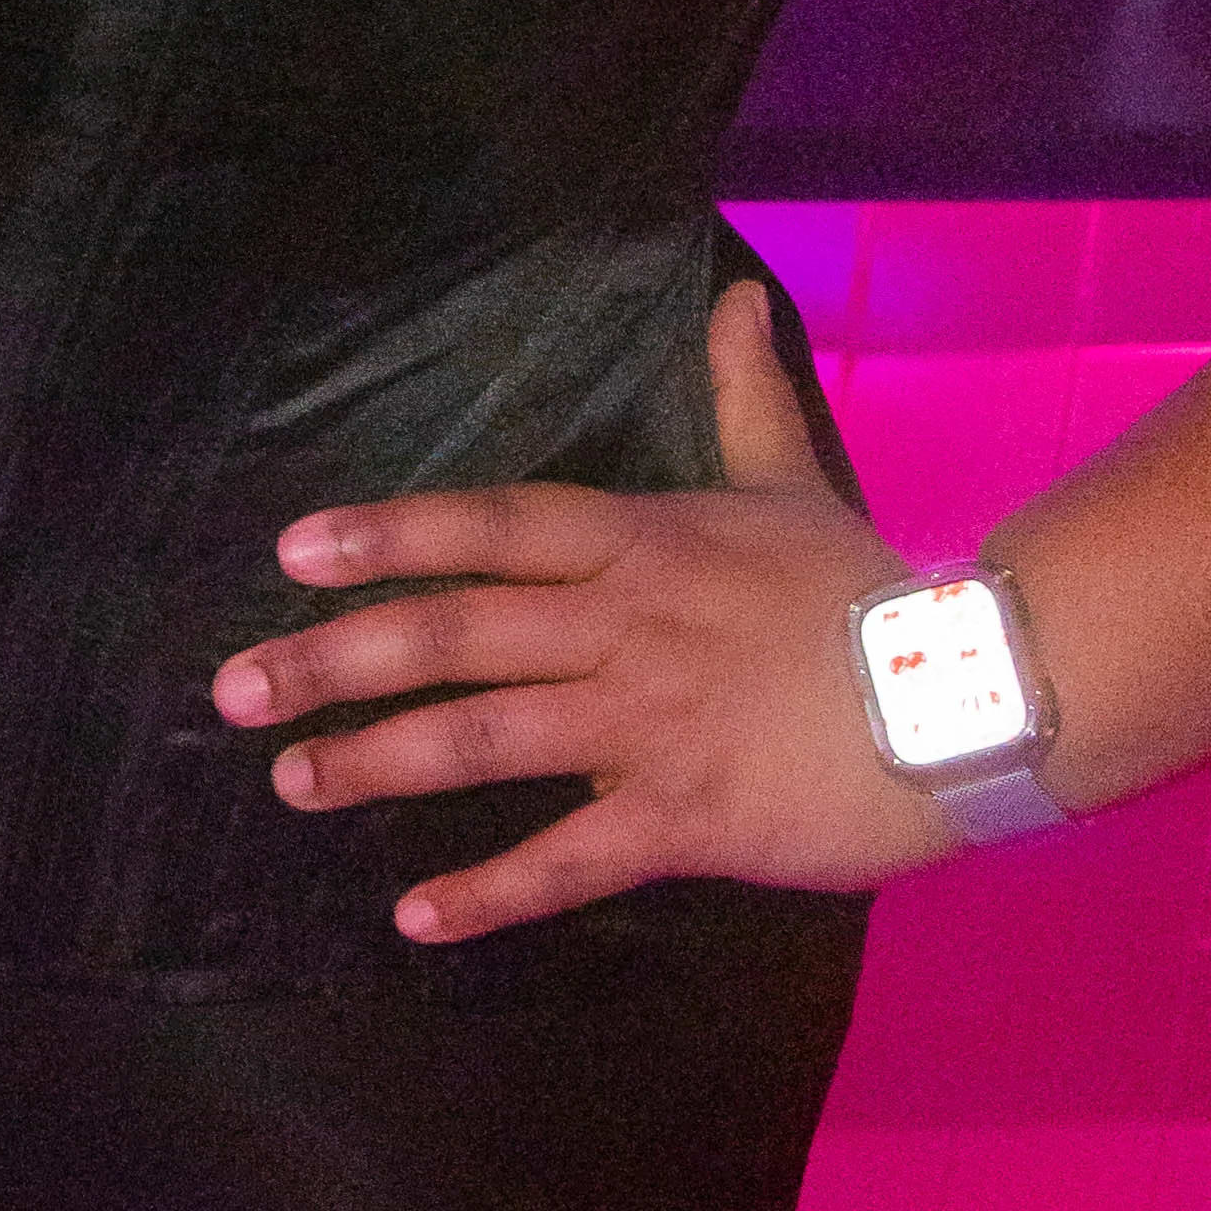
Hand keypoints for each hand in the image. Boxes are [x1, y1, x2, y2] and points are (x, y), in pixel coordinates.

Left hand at [208, 278, 942, 939]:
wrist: (975, 694)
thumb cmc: (868, 591)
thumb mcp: (791, 478)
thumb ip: (742, 392)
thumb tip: (732, 295)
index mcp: (636, 545)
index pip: (486, 529)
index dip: (385, 537)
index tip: (291, 553)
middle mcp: (620, 628)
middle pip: (451, 636)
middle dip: (332, 660)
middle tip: (235, 688)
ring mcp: (647, 725)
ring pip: (483, 740)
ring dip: (378, 761)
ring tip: (293, 780)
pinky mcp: (685, 818)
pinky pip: (567, 858)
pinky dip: (488, 893)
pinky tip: (414, 916)